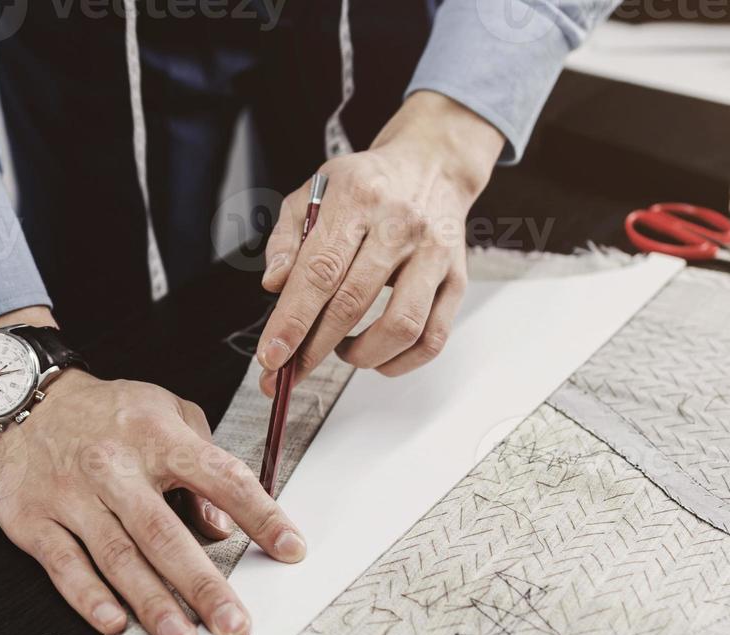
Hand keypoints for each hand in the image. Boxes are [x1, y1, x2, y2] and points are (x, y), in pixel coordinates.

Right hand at [0, 369, 307, 634]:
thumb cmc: (105, 413)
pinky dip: (89, 596)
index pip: (221, 477)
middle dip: (204, 584)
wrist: (19, 398)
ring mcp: (72, 496)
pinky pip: (64, 565)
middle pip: (165, 533)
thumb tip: (223, 524)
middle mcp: (116, 468)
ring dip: (152, 603)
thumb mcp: (166, 413)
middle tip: (234, 625)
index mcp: (157, 438)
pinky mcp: (34, 520)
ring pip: (117, 556)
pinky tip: (115, 622)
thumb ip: (204, 462)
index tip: (291, 549)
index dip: (261, 515)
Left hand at [256, 91, 504, 392]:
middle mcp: (399, 225)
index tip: (272, 356)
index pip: (320, 270)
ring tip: (343, 352)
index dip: (293, 320)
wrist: (433, 166)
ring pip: (400, 326)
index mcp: (357, 199)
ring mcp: (433, 254)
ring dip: (363, 355)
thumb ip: (288, 237)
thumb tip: (275, 284)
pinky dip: (401, 361)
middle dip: (314, 349)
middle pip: (353, 303)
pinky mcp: (457, 279)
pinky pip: (433, 338)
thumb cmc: (369, 184)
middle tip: (290, 373)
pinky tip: (378, 357)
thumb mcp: (314, 191)